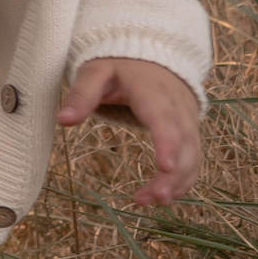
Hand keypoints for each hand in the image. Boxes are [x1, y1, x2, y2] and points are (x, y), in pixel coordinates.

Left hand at [59, 57, 202, 205]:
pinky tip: (163, 197)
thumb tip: (63, 120)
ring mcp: (188, 122)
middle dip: (174, 173)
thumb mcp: (95, 72)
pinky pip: (194, 158)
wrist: (152, 57)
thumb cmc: (119, 65)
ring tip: (151, 202)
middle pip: (184, 143)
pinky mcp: (190, 133)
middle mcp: (178, 109)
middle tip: (154, 198)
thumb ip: (81, 95)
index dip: (168, 143)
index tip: (165, 167)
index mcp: (153, 92)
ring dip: (178, 182)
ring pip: (193, 155)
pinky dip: (183, 179)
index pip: (164, 119)